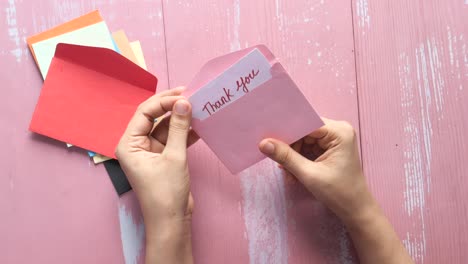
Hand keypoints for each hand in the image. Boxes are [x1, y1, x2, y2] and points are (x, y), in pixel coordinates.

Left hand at [115, 87, 197, 263]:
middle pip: (154, 117)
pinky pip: (173, 138)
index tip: (184, 94)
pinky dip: (185, 132)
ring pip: (165, 127)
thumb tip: (184, 102)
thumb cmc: (166, 192)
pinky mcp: (164, 158)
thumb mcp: (174, 156)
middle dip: (172, 106)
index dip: (163, 101)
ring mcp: (151, 151)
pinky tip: (199, 125)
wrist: (171, 221)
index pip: (145, 112)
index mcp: (129, 144)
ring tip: (199, 107)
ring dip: (181, 119)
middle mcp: (137, 145)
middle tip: (192, 95)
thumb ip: (179, 128)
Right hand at [259, 118, 375, 225]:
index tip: (267, 139)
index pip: (306, 123)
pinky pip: (308, 147)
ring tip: (289, 173)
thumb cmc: (338, 193)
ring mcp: (335, 138)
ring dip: (293, 155)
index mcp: (339, 132)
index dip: (286, 131)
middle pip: (304, 131)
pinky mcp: (330, 147)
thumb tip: (263, 143)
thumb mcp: (309, 174)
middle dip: (290, 146)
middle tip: (280, 163)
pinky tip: (295, 173)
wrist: (355, 209)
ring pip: (303, 140)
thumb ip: (286, 157)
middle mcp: (338, 130)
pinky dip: (299, 159)